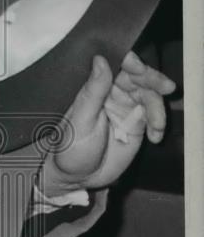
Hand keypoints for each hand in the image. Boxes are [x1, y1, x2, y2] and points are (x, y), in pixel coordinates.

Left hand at [42, 51, 175, 196]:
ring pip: (150, 96)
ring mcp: (126, 108)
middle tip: (166, 87)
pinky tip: (156, 137)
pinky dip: (159, 124)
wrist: (77, 177)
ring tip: (157, 127)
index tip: (140, 68)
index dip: (129, 63)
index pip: (115, 66)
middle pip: (138, 78)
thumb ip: (93, 91)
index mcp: (95, 88)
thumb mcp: (80, 121)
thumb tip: (100, 59)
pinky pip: (154, 117)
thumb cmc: (70, 148)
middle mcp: (112, 94)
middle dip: (153, 80)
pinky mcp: (137, 125)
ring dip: (158, 109)